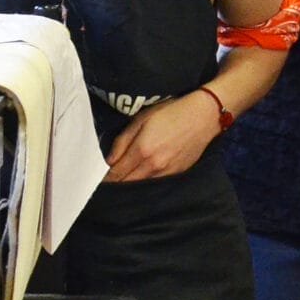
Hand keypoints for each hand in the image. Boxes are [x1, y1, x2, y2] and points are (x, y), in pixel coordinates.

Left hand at [103, 92, 222, 182]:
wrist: (203, 117)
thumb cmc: (171, 112)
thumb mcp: (142, 119)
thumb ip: (123, 140)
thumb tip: (109, 160)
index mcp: (142, 150)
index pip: (116, 173)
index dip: (105, 179)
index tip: (96, 181)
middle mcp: (153, 165)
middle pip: (127, 184)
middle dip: (115, 184)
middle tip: (105, 184)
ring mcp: (166, 172)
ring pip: (141, 187)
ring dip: (130, 186)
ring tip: (121, 183)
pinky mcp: (177, 174)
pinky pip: (155, 184)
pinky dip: (145, 184)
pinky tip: (141, 179)